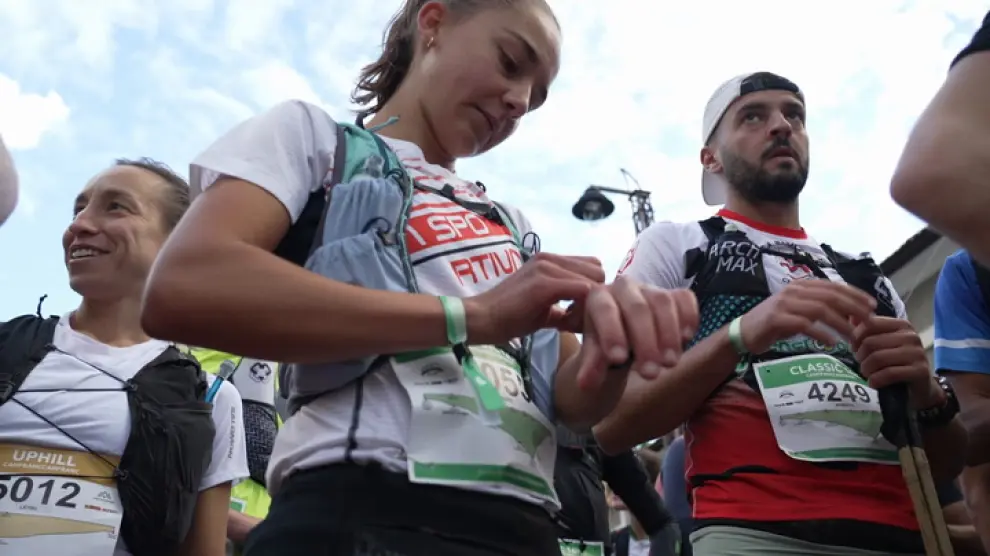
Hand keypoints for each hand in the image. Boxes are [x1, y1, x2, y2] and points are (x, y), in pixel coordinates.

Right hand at [464, 252, 604, 344]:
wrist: (482, 319)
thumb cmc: (510, 316)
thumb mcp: (544, 307)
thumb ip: (566, 306)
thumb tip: (588, 316)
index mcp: (550, 260)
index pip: (591, 266)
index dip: (592, 290)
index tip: (579, 312)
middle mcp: (550, 257)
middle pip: (597, 270)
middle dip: (595, 295)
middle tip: (577, 317)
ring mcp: (547, 267)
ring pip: (593, 280)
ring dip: (589, 303)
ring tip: (571, 321)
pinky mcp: (544, 283)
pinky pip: (583, 291)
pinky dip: (582, 310)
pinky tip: (566, 324)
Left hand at [573, 275, 697, 390]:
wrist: (626, 334)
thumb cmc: (608, 343)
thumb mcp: (596, 356)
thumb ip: (593, 367)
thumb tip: (584, 385)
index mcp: (599, 297)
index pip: (605, 310)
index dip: (612, 333)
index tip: (618, 360)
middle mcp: (624, 287)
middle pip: (637, 308)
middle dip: (645, 342)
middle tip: (650, 374)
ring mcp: (651, 288)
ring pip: (663, 302)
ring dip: (669, 334)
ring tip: (670, 364)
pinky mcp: (675, 294)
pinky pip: (685, 299)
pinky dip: (689, 317)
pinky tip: (687, 339)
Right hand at [739, 279, 876, 353]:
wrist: (745, 332)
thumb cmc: (776, 323)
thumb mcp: (800, 311)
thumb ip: (821, 308)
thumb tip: (851, 313)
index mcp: (802, 285)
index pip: (834, 286)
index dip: (855, 294)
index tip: (872, 306)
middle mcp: (794, 290)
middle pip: (830, 296)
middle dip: (853, 308)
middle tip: (869, 321)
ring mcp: (784, 304)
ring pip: (820, 310)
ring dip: (841, 324)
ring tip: (853, 336)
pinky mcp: (777, 319)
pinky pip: (804, 324)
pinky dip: (821, 333)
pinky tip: (831, 343)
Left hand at [852, 316, 941, 408]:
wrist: (918, 387)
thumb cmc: (895, 363)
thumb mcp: (882, 344)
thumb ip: (868, 330)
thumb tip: (851, 316)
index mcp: (901, 325)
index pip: (870, 324)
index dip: (856, 337)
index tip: (854, 349)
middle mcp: (911, 336)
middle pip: (871, 342)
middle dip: (860, 356)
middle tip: (861, 364)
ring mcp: (917, 353)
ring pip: (878, 358)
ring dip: (866, 369)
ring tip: (867, 373)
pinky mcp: (920, 370)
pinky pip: (889, 373)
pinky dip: (875, 380)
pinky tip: (873, 383)